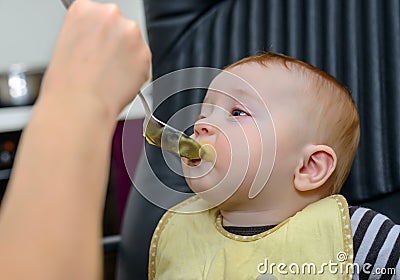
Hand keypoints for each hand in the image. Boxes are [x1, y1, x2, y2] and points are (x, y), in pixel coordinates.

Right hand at [40, 0, 150, 117]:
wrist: (81, 104)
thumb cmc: (68, 82)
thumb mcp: (66, 43)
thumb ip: (88, 34)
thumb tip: (100, 40)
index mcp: (85, 8)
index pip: (98, 15)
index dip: (97, 36)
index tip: (95, 47)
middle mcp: (111, 14)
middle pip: (119, 27)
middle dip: (115, 45)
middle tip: (102, 64)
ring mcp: (131, 34)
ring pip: (133, 44)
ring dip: (126, 58)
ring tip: (109, 76)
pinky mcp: (145, 53)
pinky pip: (143, 62)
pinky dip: (135, 72)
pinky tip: (119, 82)